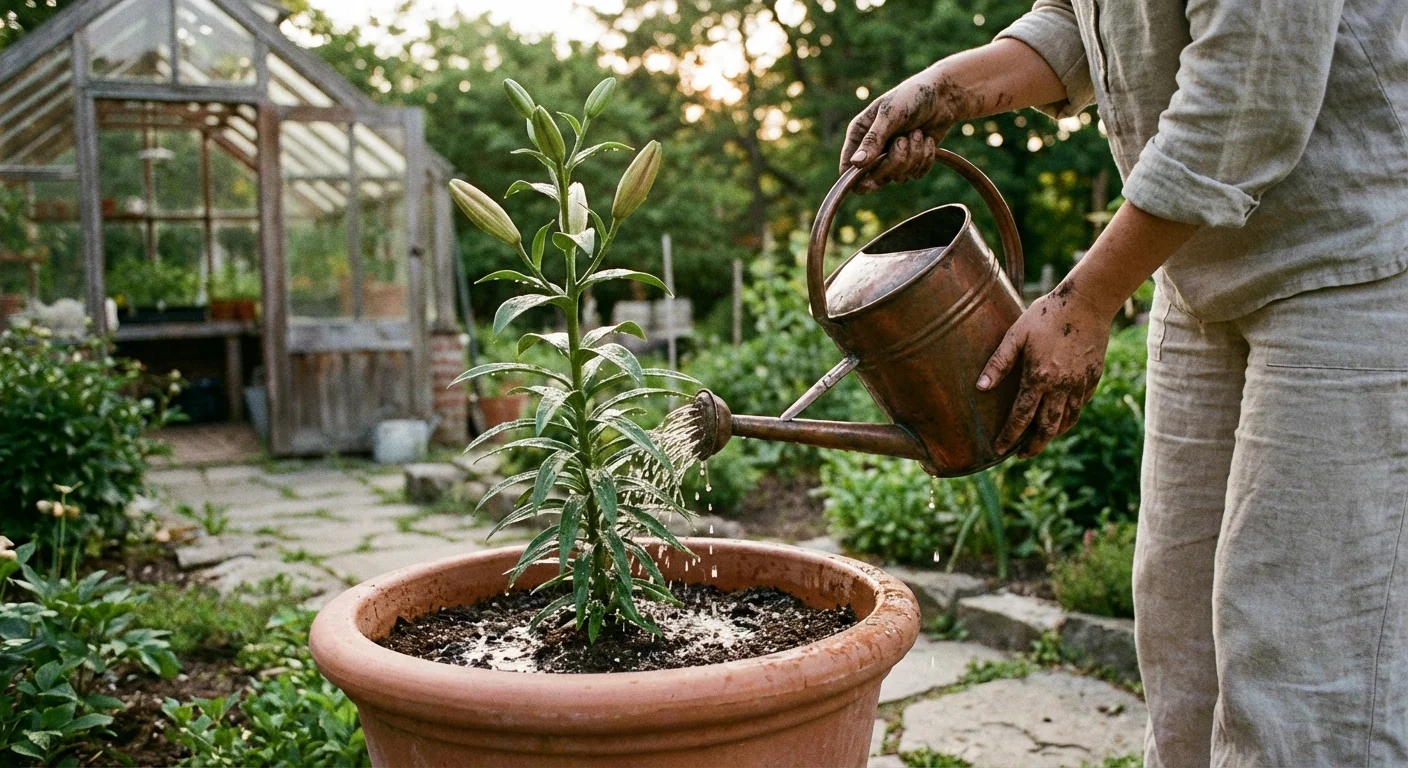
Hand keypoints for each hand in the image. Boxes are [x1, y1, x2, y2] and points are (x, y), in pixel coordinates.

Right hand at [841, 69, 978, 193]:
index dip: (857, 177)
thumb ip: (873, 139)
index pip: (847, 170)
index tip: (875, 168)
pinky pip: (916, 174)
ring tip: (917, 133)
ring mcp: (892, 158)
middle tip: (903, 140)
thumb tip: (856, 164)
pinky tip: (928, 140)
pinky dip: (925, 158)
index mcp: (859, 136)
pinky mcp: (911, 162)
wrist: (942, 95)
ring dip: (913, 156)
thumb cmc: (911, 97)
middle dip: (894, 161)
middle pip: (874, 179)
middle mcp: (872, 150)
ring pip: (898, 177)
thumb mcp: (890, 114)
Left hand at [977, 283, 1112, 457]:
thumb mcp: (1016, 334)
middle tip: (1022, 455)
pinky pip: (1080, 405)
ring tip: (1040, 441)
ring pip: (1067, 420)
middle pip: (1047, 428)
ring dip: (1052, 434)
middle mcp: (1061, 386)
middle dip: (1033, 446)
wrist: (1088, 301)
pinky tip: (1062, 418)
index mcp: (1039, 377)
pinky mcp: (1093, 377)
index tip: (999, 449)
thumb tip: (979, 387)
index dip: (1009, 436)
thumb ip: (998, 362)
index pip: (1021, 417)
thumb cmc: (1047, 314)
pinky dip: (1070, 417)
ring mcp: (1080, 384)